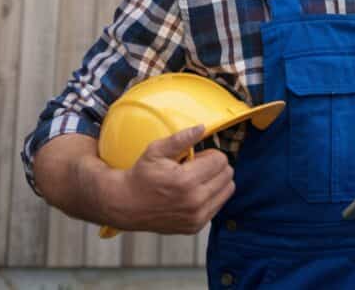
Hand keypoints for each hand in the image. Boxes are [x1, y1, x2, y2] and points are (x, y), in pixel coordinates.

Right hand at [108, 124, 234, 234]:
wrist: (126, 205)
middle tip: (197, 167)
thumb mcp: (156, 151)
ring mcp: (196, 216)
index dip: (210, 154)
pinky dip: (211, 196)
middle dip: (215, 166)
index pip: (220, 160)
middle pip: (227, 175)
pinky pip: (219, 205)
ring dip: (217, 181)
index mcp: (186, 181)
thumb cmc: (141, 176)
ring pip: (227, 190)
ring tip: (197, 179)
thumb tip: (201, 128)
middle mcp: (194, 201)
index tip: (197, 156)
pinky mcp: (196, 226)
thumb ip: (181, 138)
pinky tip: (195, 192)